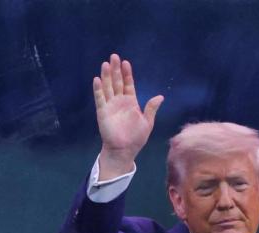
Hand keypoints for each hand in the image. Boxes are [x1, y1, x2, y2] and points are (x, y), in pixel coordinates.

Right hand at [93, 53, 163, 178]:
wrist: (124, 150)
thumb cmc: (136, 138)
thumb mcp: (147, 122)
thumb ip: (151, 108)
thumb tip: (160, 96)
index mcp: (130, 103)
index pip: (128, 84)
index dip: (127, 74)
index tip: (126, 63)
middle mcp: (119, 101)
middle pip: (116, 82)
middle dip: (116, 70)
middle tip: (114, 56)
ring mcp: (110, 106)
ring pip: (107, 87)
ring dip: (106, 75)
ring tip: (106, 63)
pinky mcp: (103, 112)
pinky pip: (100, 98)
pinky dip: (98, 89)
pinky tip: (97, 79)